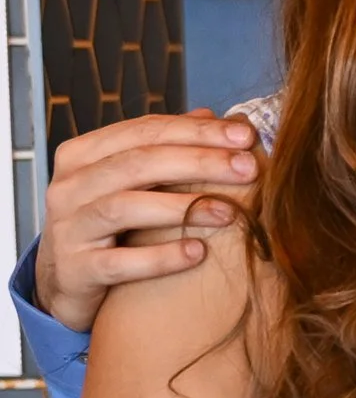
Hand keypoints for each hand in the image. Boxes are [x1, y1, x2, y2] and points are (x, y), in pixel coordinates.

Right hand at [32, 111, 260, 330]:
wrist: (66, 282)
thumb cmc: (106, 225)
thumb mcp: (128, 183)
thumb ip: (163, 149)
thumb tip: (210, 115)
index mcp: (82, 154)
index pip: (143, 131)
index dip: (196, 131)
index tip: (245, 135)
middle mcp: (68, 186)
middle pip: (138, 164)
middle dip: (199, 162)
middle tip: (248, 168)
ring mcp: (68, 228)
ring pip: (125, 208)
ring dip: (183, 208)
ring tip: (230, 213)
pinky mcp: (75, 270)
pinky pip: (120, 263)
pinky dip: (160, 257)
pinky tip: (197, 253)